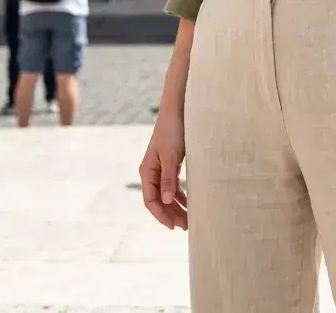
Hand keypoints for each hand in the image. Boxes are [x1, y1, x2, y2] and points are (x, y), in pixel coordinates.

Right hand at [139, 106, 187, 230]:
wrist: (177, 109)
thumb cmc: (172, 130)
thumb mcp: (171, 156)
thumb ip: (168, 179)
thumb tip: (165, 201)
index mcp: (147, 171)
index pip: (150, 200)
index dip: (161, 215)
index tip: (173, 226)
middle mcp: (151, 172)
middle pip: (158, 200)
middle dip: (170, 214)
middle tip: (185, 226)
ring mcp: (160, 168)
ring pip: (166, 194)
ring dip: (176, 206)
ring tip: (188, 218)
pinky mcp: (170, 163)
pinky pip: (172, 185)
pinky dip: (179, 195)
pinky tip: (188, 202)